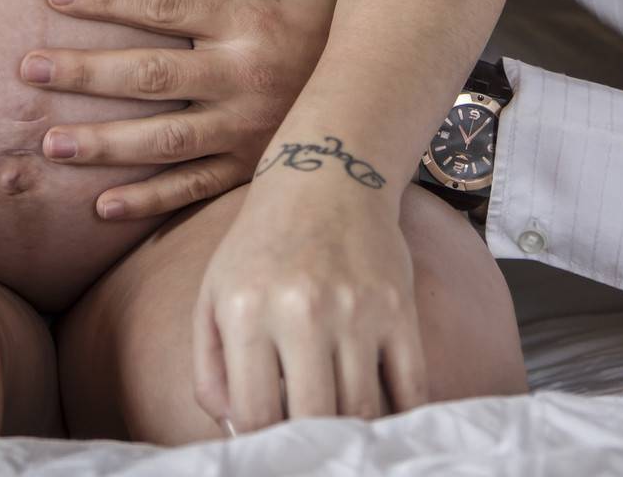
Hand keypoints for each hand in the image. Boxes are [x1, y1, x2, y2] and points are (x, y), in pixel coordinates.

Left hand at [20, 0, 345, 220]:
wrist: (390, 87)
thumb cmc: (336, 15)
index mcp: (248, 19)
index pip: (164, 4)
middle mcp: (242, 76)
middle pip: (150, 75)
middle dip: (86, 72)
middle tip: (29, 68)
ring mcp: (245, 129)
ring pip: (163, 139)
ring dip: (104, 143)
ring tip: (50, 140)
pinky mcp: (250, 170)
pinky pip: (192, 189)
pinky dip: (147, 201)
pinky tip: (101, 204)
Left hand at [191, 161, 427, 436]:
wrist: (327, 174)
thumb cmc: (263, 243)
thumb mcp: (215, 294)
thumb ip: (210, 368)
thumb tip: (234, 432)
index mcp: (247, 309)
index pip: (256, 416)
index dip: (263, 446)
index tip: (272, 446)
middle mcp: (302, 310)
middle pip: (314, 421)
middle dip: (311, 445)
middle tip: (310, 444)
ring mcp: (357, 309)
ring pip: (363, 413)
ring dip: (353, 431)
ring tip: (341, 429)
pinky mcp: (400, 307)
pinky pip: (412, 389)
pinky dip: (401, 416)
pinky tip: (385, 417)